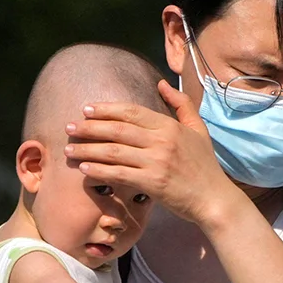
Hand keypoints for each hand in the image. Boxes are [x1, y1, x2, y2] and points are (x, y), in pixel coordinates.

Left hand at [64, 80, 239, 226]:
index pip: (131, 112)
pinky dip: (99, 170)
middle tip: (69, 127)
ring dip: (87, 149)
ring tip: (69, 149)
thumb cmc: (204, 165)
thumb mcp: (198, 129)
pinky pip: (118, 173)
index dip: (106, 109)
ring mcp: (156, 162)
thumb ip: (181, 104)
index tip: (86, 109)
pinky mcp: (152, 183)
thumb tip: (161, 83)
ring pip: (113, 151)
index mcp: (169, 126)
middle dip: (89, 127)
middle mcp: (162, 141)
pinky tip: (84, 168)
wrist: (214, 199)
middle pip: (117, 129)